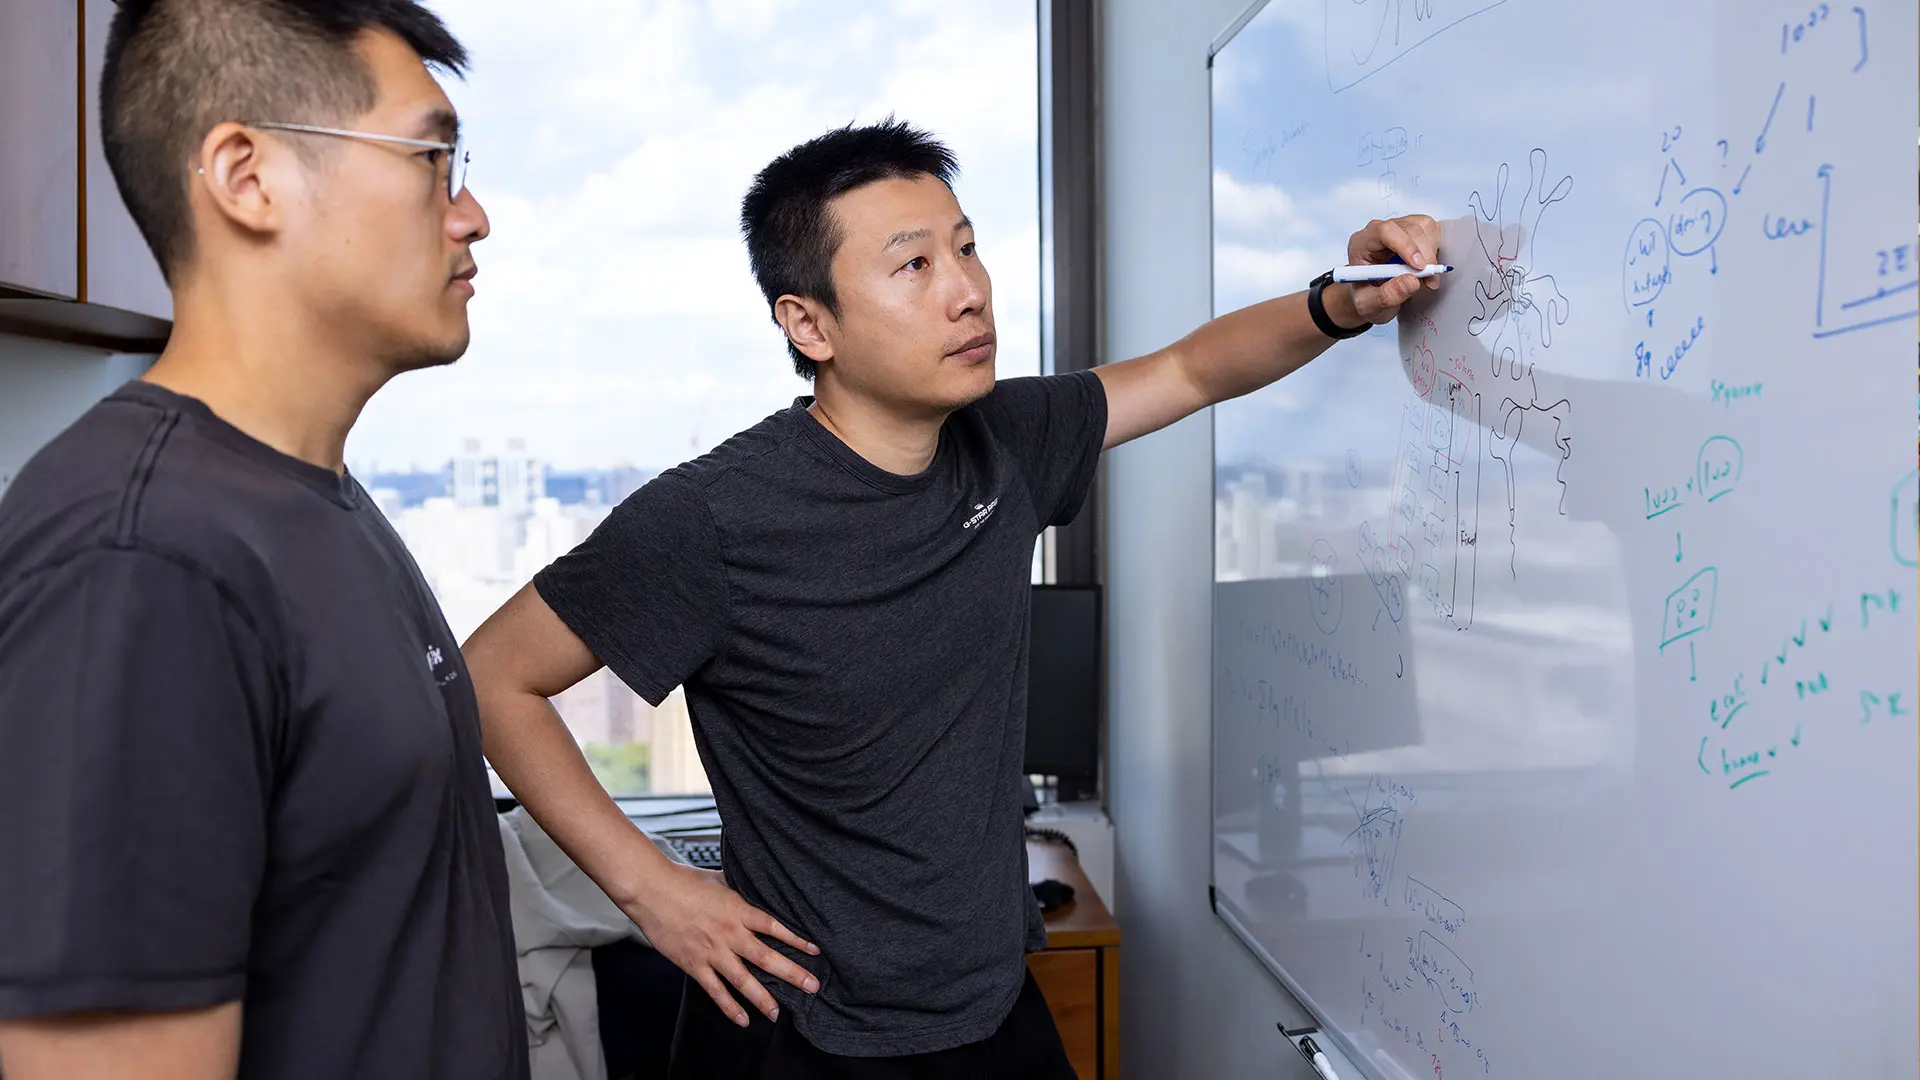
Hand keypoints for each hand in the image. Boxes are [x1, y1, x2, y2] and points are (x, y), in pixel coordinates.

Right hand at [623, 861, 820, 1026]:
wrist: (652, 891)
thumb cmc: (684, 881)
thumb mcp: (720, 880)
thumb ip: (739, 891)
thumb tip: (754, 889)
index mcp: (738, 910)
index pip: (775, 927)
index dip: (796, 940)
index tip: (815, 951)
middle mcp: (729, 934)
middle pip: (766, 957)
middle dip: (792, 974)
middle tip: (812, 987)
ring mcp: (712, 952)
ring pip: (743, 980)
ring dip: (763, 998)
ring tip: (778, 1013)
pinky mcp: (694, 965)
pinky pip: (715, 991)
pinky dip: (729, 1007)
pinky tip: (742, 1019)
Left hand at [1334, 214, 1442, 326]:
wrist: (1371, 295)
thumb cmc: (1366, 295)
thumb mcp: (1369, 305)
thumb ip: (1386, 296)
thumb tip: (1411, 281)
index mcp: (1362, 244)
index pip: (1385, 231)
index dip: (1406, 246)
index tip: (1419, 267)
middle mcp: (1379, 231)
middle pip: (1410, 229)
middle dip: (1425, 255)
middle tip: (1428, 280)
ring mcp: (1398, 228)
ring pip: (1424, 227)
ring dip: (1431, 253)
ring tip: (1424, 277)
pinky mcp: (1413, 231)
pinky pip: (1431, 232)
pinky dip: (1434, 250)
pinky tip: (1425, 268)